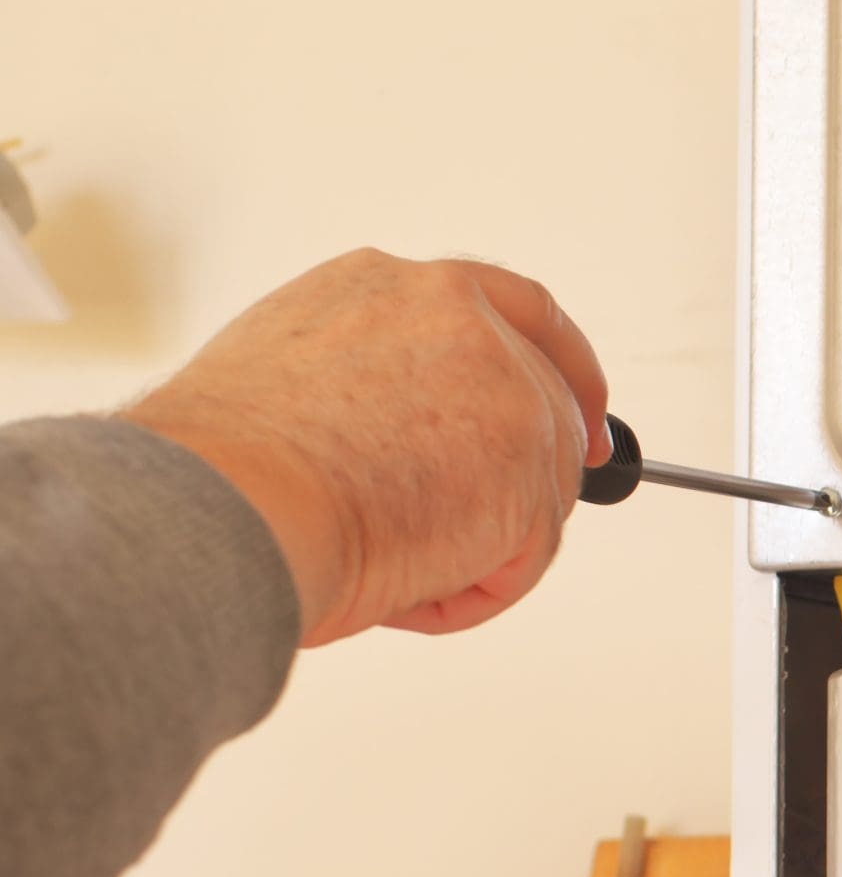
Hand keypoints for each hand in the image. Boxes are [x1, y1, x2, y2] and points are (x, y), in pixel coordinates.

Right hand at [124, 249, 611, 644]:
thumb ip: (378, 385)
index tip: (580, 408)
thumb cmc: (228, 472)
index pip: (510, 307)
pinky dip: (473, 589)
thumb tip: (413, 440)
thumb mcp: (294, 380)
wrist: (225, 505)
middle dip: (532, 477)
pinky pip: (527, 551)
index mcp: (392, 288)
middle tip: (494, 536)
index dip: (558, 363)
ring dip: (475, 546)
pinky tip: (405, 583)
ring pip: (540, 487)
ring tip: (385, 562)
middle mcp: (457, 317)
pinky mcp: (532, 460)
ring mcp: (506, 385)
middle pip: (547, 401)